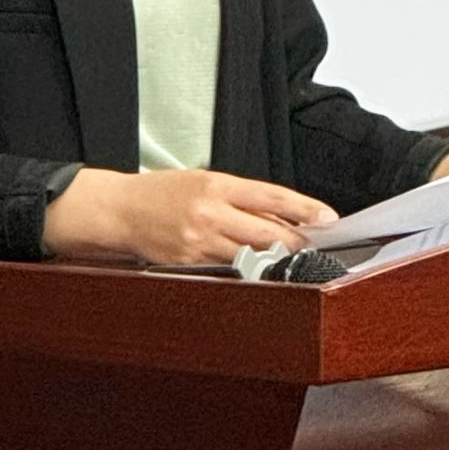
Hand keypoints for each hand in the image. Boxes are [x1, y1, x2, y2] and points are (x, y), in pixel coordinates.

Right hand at [43, 167, 337, 266]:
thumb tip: (281, 216)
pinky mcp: (190, 262)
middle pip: (267, 230)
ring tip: (293, 259)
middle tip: (317, 245)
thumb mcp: (204, 182)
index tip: (328, 217)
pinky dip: (246, 266)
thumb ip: (241, 199)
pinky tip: (256, 266)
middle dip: (297, 241)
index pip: (271, 196)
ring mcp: (200, 240)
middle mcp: (211, 211)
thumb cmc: (163, 193)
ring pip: (251, 253)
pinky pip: (228, 267)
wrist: (120, 210)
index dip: (304, 208)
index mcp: (217, 184)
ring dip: (275, 257)